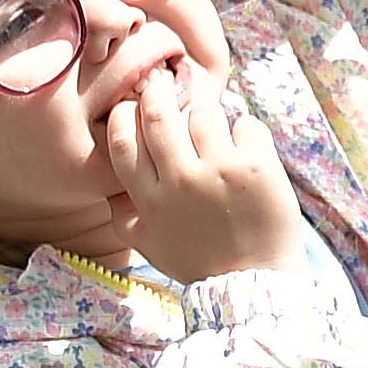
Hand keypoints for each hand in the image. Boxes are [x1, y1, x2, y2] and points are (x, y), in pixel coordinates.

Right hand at [104, 49, 308, 282]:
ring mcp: (220, 171)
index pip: (122, 141)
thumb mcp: (149, 245)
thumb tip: (111, 187)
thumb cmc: (200, 261)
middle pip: (158, 114)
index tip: (133, 107)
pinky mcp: (257, 167)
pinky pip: (245, 123)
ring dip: (207, 114)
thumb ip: (123, 216)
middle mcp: (181, 181)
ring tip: (215, 132)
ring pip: (204, 112)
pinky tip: (246, 148)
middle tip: (166, 86)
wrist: (254, 282)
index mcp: (150, 200)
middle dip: (159, 92)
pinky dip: (246, 130)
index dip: (124, 115)